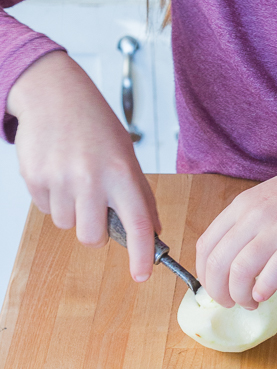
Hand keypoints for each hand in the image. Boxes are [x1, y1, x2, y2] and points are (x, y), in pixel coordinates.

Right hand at [7, 50, 160, 281]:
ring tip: (75, 177)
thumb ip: (139, 193)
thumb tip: (151, 230)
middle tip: (97, 206)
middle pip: (93, 238)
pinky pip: (46, 209)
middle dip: (96, 232)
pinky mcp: (34, 180)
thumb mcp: (126, 154)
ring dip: (73, 210)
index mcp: (121, 171)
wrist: (54, 94)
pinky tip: (58, 170)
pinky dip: (54, 198)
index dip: (142, 254)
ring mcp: (59, 180)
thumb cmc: (95, 124)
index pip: (137, 223)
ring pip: (67, 225)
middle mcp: (90, 178)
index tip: (142, 274)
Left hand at [195, 142, 276, 308]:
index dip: (205, 276)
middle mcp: (254, 215)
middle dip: (220, 292)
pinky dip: (265, 287)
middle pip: (218, 262)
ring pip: (241, 269)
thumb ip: (248, 228)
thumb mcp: (266, 204)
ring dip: (240, 296)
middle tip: (233, 303)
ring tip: (252, 302)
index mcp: (241, 206)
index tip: (216, 290)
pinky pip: (276, 267)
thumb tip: (232, 267)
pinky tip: (266, 294)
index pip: (206, 246)